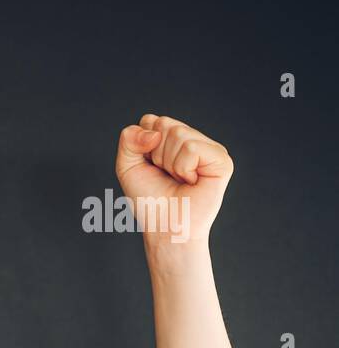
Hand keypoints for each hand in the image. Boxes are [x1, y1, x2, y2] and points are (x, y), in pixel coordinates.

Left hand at [115, 115, 233, 247]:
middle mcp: (192, 139)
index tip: (149, 167)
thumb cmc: (149, 200)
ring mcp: (209, 148)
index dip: (141, 146)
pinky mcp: (221, 160)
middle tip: (166, 175)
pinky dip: (184, 168)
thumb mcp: (126, 166)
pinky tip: (191, 181)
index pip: (150, 120)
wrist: (165, 226)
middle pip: (164, 124)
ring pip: (179, 134)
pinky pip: (192, 148)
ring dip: (170, 163)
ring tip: (179, 180)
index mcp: (172, 139)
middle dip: (156, 154)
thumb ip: (129, 139)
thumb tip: (155, 131)